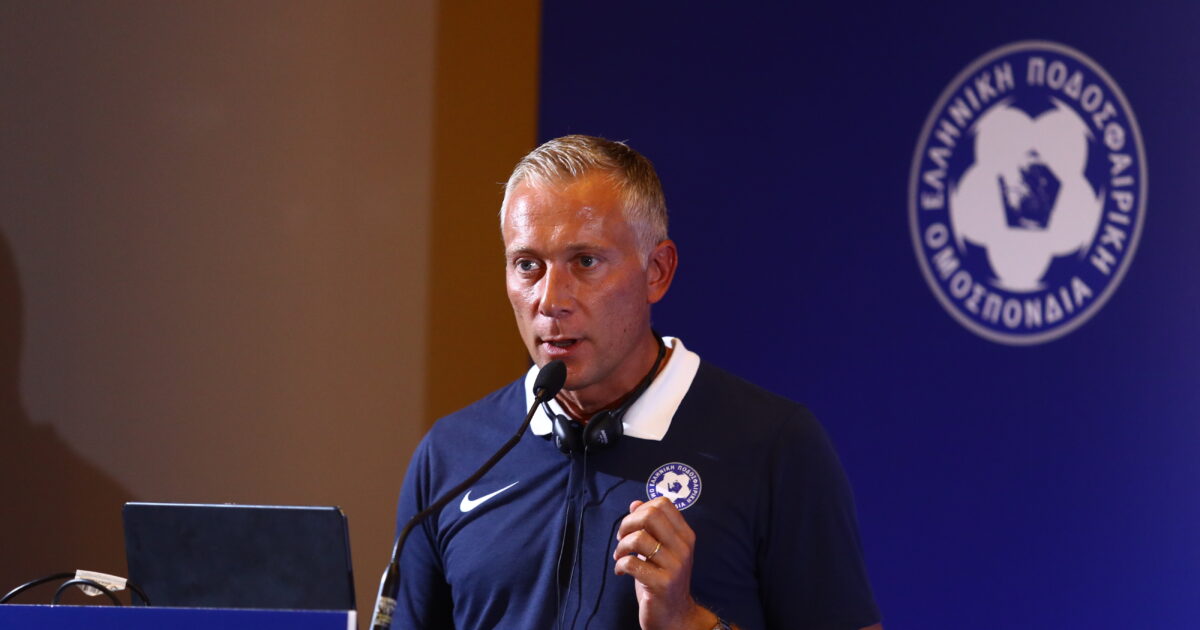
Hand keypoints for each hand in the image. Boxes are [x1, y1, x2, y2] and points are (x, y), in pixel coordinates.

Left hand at [613, 497, 716, 629]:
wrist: (675, 615)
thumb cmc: (663, 579)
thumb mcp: (660, 550)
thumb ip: (651, 527)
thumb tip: (635, 503)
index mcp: (685, 536)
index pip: (663, 504)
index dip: (641, 509)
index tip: (632, 524)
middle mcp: (683, 548)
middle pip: (650, 516)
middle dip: (628, 523)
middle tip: (622, 537)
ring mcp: (674, 566)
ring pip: (638, 538)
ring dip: (621, 547)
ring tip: (620, 556)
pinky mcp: (662, 584)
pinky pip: (631, 564)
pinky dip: (620, 565)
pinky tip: (620, 571)